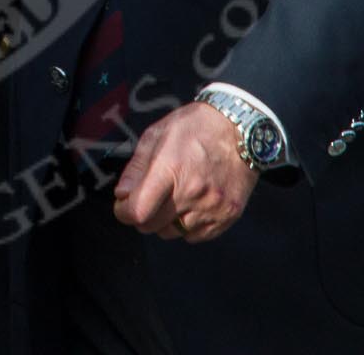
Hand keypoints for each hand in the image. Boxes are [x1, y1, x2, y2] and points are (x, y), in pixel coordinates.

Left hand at [111, 102, 256, 242]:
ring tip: (172, 199)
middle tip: (147, 200)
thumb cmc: (197, 127)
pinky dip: (188, 226)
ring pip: (174, 233)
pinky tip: (191, 205)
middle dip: (142, 216)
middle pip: (152, 226)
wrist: (241, 129)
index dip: (124, 212)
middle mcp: (193, 192)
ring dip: (166, 221)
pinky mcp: (229, 215)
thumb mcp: (158, 134)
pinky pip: (197, 236)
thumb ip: (137, 167)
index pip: (139, 210)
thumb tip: (122, 194)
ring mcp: (212, 206)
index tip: (123, 206)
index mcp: (171, 169)